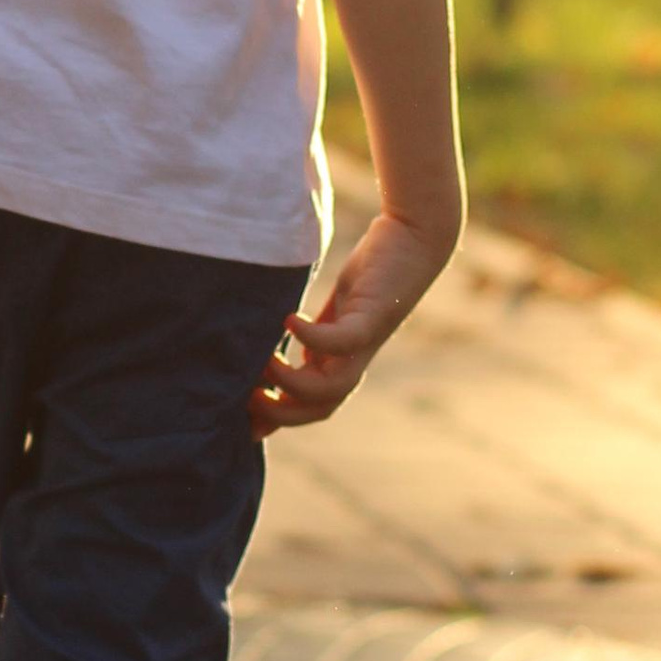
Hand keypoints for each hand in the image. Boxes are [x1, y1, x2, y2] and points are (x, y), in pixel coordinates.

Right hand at [250, 211, 456, 436]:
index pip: (309, 406)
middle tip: (244, 399)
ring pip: (332, 387)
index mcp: (341, 360)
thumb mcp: (335, 311)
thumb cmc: (372, 271)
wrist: (418, 237)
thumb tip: (278, 357)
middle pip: (319, 407)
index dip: (276, 417)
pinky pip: (344, 341)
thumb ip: (313, 338)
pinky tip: (288, 320)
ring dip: (292, 384)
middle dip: (279, 411)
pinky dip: (313, 339)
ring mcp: (365, 341)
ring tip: (263, 362)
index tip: (243, 423)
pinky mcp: (374, 316)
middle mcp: (354, 359)